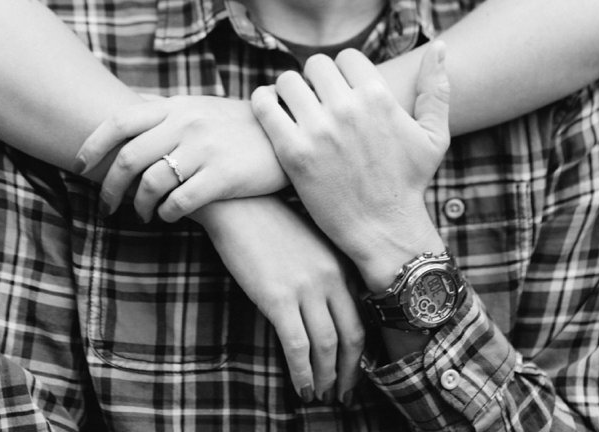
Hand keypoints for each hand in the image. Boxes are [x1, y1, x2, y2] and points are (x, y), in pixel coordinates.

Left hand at [80, 95, 287, 221]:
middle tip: (107, 206)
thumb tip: (125, 113)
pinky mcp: (223, 176)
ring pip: (151, 184)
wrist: (287, 134)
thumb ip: (165, 112)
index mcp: (177, 106)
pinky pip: (180, 203)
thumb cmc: (237, 125)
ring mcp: (205, 149)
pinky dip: (168, 214)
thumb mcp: (200, 107)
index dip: (93, 145)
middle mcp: (186, 123)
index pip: (120, 121)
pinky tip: (170, 217)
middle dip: (110, 187)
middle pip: (129, 158)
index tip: (78, 165)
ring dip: (140, 206)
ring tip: (144, 215)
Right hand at [196, 196, 364, 404]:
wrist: (237, 202)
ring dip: (325, 378)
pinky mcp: (277, 297)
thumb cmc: (268, 222)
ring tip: (319, 395)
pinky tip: (300, 387)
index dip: (359, 352)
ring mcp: (305, 287)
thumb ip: (326, 271)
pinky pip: (297, 346)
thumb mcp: (309, 243)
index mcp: (339, 263)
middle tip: (342, 393)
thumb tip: (330, 310)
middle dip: (349, 371)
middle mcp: (330, 276)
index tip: (353, 370)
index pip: (361, 317)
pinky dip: (302, 373)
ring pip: (327, 346)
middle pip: (352, 336)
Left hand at [252, 42, 449, 287]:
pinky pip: (264, 105)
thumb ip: (437, 87)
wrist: (384, 232)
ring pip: (288, 80)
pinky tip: (272, 110)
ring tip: (296, 107)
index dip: (344, 72)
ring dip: (291, 91)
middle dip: (317, 80)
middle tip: (318, 99)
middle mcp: (348, 109)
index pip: (346, 57)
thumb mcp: (434, 135)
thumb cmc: (409, 182)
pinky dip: (264, 101)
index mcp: (379, 97)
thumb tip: (441, 44)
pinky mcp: (293, 152)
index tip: (342, 90)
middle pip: (316, 64)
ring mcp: (319, 130)